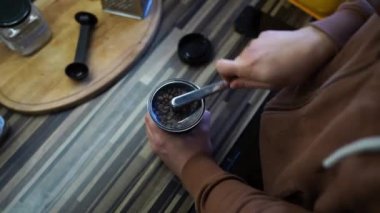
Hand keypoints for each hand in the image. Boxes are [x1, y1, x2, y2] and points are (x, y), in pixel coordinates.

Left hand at [145, 111, 212, 176]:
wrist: (197, 173)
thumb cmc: (197, 153)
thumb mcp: (202, 133)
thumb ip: (203, 120)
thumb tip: (205, 112)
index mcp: (160, 137)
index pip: (150, 119)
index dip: (153, 109)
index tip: (159, 102)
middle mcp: (155, 144)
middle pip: (148, 125)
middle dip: (154, 115)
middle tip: (163, 107)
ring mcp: (157, 151)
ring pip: (151, 133)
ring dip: (156, 125)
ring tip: (165, 116)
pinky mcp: (161, 155)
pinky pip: (155, 140)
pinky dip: (158, 133)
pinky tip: (168, 129)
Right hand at [216, 26, 335, 88]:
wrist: (312, 46)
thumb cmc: (294, 70)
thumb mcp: (271, 84)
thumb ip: (249, 84)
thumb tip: (233, 85)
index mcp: (247, 66)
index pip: (220, 66)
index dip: (224, 74)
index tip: (234, 80)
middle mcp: (247, 52)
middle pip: (236, 62)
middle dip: (244, 70)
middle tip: (261, 76)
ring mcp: (255, 41)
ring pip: (247, 55)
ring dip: (255, 61)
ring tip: (273, 65)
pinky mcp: (264, 34)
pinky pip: (257, 46)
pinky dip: (262, 52)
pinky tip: (278, 55)